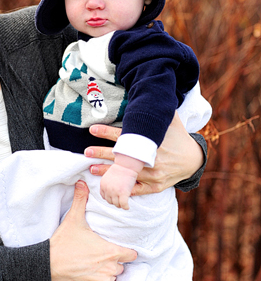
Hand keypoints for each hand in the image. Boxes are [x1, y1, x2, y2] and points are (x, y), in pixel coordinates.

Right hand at [49, 181, 136, 280]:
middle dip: (114, 262)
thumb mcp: (73, 219)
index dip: (126, 251)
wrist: (48, 264)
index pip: (132, 254)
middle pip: (122, 266)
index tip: (119, 249)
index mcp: (111, 251)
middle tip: (101, 256)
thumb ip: (80, 200)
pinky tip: (92, 277)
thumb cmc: (63, 243)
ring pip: (115, 278)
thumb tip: (82, 182)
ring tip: (95, 267)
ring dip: (108, 274)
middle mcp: (111, 268)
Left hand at [85, 114, 202, 194]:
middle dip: (102, 153)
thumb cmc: (178, 138)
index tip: (92, 129)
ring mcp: (154, 175)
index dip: (107, 132)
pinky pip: (136, 190)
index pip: (126, 136)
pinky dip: (123, 189)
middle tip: (86, 151)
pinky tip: (109, 187)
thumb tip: (151, 90)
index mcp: (153, 142)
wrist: (194, 160)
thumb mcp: (171, 121)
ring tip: (91, 168)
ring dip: (107, 172)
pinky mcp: (155, 187)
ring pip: (127, 174)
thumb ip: (158, 109)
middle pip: (123, 156)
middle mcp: (153, 159)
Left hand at [99, 163, 138, 209]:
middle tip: (120, 201)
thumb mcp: (109, 176)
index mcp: (102, 185)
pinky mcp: (122, 193)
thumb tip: (110, 190)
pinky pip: (123, 204)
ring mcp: (114, 192)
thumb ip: (108, 184)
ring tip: (124, 204)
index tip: (115, 198)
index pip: (104, 196)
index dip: (110, 198)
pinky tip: (127, 207)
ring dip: (120, 205)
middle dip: (115, 202)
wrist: (126, 166)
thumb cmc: (120, 169)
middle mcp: (107, 189)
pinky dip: (125, 207)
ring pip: (116, 204)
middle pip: (110, 201)